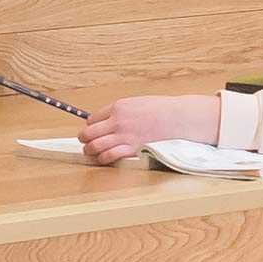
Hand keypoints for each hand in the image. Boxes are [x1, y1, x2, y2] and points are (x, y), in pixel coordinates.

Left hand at [80, 93, 220, 164]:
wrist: (177, 118)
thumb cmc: (160, 110)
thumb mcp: (136, 103)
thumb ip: (120, 111)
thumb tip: (106, 118)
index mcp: (118, 107)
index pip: (92, 119)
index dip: (90, 125)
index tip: (93, 129)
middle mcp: (117, 122)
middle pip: (88, 133)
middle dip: (85, 138)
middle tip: (86, 141)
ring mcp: (123, 137)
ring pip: (94, 146)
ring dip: (90, 150)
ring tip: (91, 151)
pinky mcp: (131, 149)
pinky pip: (108, 156)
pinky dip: (103, 158)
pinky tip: (104, 158)